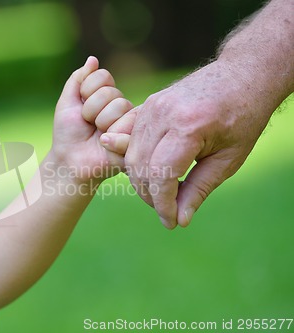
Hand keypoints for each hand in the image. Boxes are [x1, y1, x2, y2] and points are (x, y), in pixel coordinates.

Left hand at [51, 56, 132, 184]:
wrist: (69, 161)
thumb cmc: (68, 134)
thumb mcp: (67, 103)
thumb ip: (78, 79)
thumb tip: (93, 59)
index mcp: (107, 96)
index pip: (103, 76)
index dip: (86, 92)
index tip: (79, 109)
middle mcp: (121, 106)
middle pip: (111, 92)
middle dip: (91, 110)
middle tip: (89, 126)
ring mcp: (130, 122)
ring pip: (120, 106)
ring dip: (101, 123)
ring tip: (99, 136)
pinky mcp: (136, 138)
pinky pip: (129, 125)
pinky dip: (113, 135)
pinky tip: (107, 144)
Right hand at [107, 60, 273, 228]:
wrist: (241, 76)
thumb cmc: (242, 117)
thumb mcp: (228, 159)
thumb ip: (200, 189)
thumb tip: (180, 219)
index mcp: (188, 126)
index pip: (160, 175)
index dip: (163, 204)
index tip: (171, 222)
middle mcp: (163, 113)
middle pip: (140, 166)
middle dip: (150, 195)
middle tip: (168, 211)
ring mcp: (152, 106)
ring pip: (131, 155)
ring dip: (141, 180)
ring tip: (161, 194)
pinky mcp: (148, 104)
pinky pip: (130, 138)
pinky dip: (136, 161)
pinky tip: (148, 174)